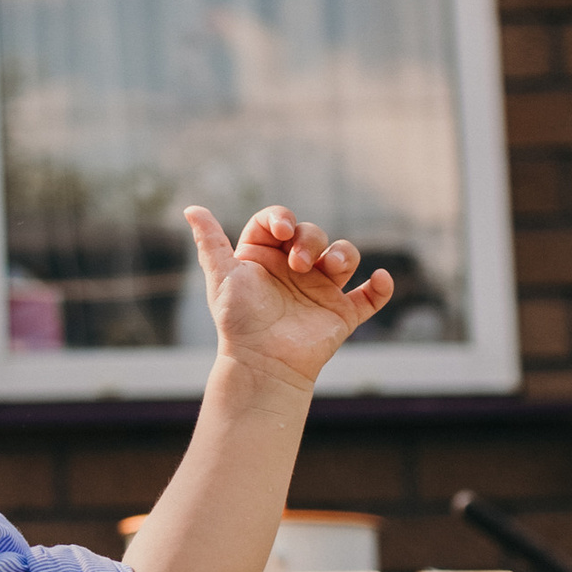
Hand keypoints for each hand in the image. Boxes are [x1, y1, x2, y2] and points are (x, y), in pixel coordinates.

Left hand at [186, 204, 391, 388]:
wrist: (262, 363)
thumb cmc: (238, 320)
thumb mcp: (221, 276)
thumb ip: (209, 241)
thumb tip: (191, 208)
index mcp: (264, 256)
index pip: (277, 222)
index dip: (282, 219)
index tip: (281, 231)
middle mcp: (294, 269)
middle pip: (312, 234)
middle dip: (310, 240)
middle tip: (299, 264)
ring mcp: (320, 290)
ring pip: (344, 256)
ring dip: (344, 255)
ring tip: (331, 270)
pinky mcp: (342, 314)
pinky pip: (370, 297)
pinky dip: (381, 288)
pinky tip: (380, 279)